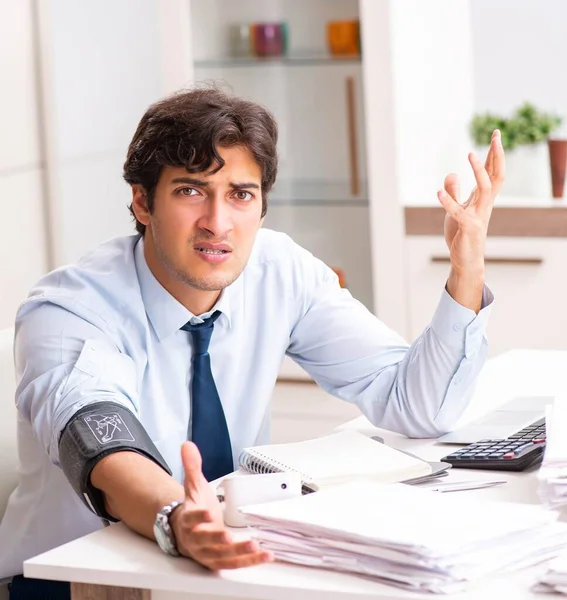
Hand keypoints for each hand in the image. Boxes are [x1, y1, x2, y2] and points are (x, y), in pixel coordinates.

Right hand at [169, 442, 272, 569]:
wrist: (185, 532)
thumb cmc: (193, 508)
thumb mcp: (193, 486)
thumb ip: (192, 466)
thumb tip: (187, 445)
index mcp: (188, 521)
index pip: (190, 519)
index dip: (198, 517)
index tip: (208, 512)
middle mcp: (196, 540)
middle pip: (205, 542)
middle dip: (217, 540)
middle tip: (230, 537)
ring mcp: (207, 553)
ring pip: (222, 556)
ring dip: (238, 554)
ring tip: (255, 547)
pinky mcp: (219, 562)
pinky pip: (235, 564)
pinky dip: (250, 561)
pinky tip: (265, 555)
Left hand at [438, 130, 504, 309]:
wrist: (466, 259)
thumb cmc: (462, 234)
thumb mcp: (455, 209)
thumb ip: (454, 192)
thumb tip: (451, 173)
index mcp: (483, 200)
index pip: (492, 172)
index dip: (494, 154)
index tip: (496, 134)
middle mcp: (485, 205)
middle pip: (496, 175)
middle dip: (496, 155)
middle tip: (496, 136)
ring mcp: (479, 216)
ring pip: (485, 189)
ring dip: (478, 171)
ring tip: (469, 153)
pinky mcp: (468, 227)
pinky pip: (459, 212)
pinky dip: (448, 202)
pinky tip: (437, 193)